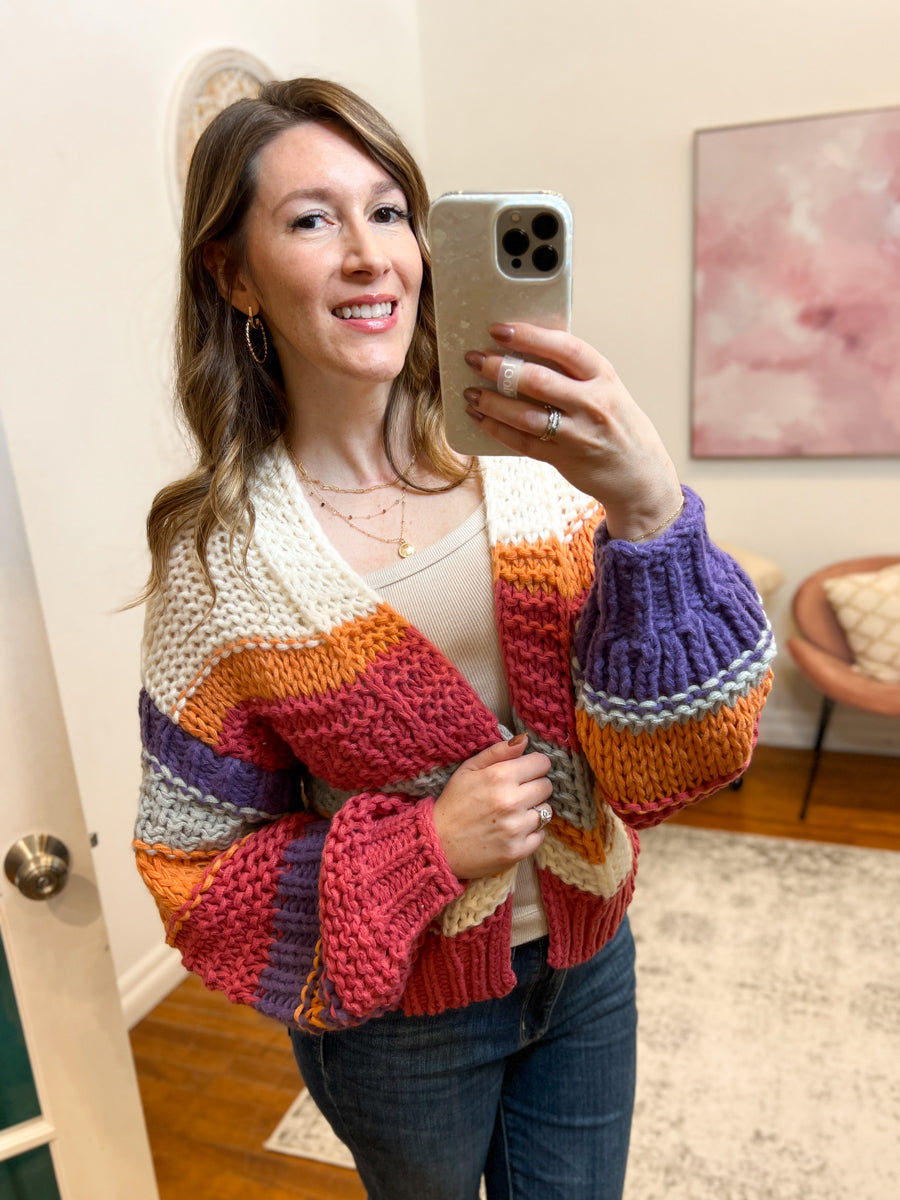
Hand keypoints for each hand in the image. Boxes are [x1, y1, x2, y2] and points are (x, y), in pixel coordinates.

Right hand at [432, 735, 552, 879]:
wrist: (438, 845)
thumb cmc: (453, 804)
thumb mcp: (468, 770)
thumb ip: (498, 752)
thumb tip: (525, 739)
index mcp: (499, 776)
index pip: (542, 763)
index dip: (533, 766)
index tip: (523, 773)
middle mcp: (511, 801)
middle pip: (547, 786)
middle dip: (534, 786)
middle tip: (516, 794)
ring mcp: (516, 828)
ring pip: (546, 811)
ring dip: (533, 810)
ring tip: (512, 814)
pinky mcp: (518, 851)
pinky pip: (541, 835)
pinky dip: (530, 833)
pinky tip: (512, 831)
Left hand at [463, 322, 682, 539]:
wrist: (641, 476)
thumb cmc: (619, 426)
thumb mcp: (608, 390)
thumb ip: (576, 373)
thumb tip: (527, 351)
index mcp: (604, 377)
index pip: (564, 348)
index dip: (530, 336)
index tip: (501, 329)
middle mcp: (593, 404)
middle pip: (538, 380)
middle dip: (499, 367)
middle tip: (474, 358)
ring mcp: (578, 434)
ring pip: (525, 415)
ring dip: (492, 402)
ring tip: (470, 393)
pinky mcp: (564, 459)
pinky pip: (522, 442)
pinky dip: (497, 430)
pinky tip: (480, 419)